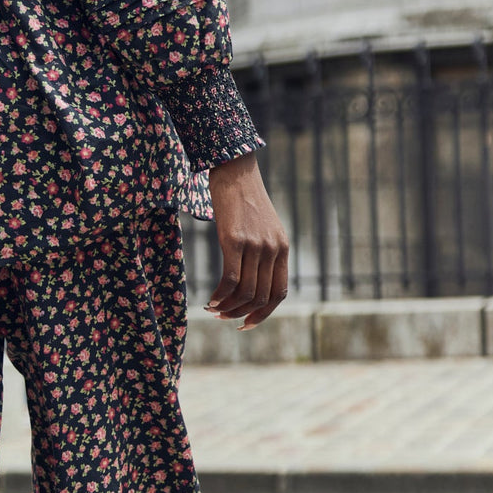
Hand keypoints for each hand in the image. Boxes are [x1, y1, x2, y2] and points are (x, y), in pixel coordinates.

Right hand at [205, 152, 288, 327]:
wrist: (234, 169)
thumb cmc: (243, 198)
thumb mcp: (263, 226)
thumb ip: (263, 250)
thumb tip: (253, 278)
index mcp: (282, 248)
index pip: (278, 293)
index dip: (263, 314)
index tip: (246, 323)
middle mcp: (272, 249)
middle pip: (260, 297)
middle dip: (240, 313)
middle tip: (222, 317)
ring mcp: (254, 245)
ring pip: (245, 292)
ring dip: (227, 308)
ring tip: (212, 310)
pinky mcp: (234, 240)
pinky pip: (231, 280)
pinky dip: (220, 296)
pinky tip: (210, 300)